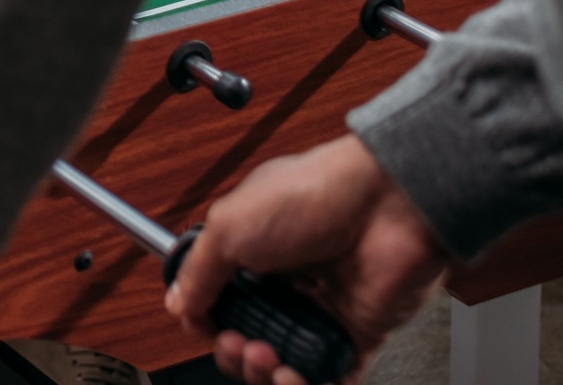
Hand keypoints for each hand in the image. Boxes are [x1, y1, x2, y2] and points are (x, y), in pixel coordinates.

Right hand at [169, 135, 449, 383]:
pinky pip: (331, 377)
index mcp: (254, 252)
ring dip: (266, 374)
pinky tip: (295, 376)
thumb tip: (178, 303)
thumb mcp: (229, 225)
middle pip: (249, 338)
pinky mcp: (358, 334)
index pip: (221, 302)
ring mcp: (322, 310)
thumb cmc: (312, 195)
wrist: (384, 204)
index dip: (208, 321)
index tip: (204, 327)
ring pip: (285, 363)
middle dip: (235, 352)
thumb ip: (198, 270)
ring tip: (267, 358)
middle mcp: (287, 283)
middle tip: (237, 343)